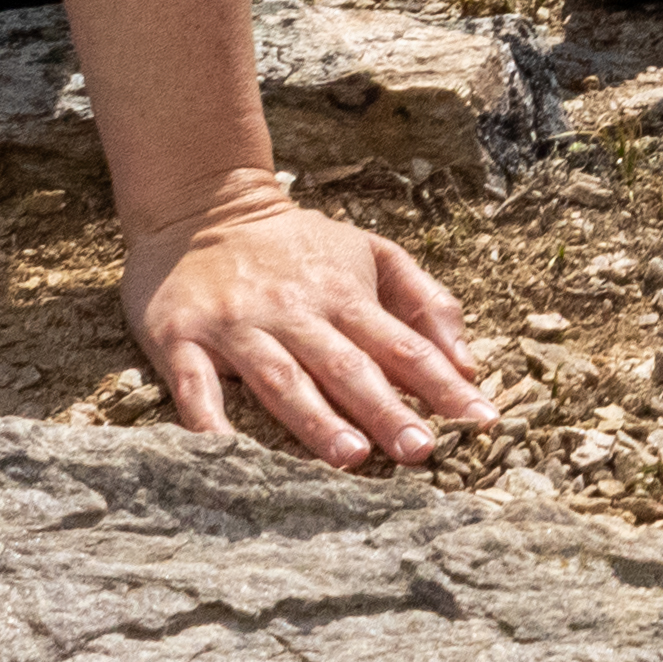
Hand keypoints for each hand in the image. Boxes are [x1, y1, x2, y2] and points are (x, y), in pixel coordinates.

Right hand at [126, 168, 494, 467]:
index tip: (480, 421)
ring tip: (350, 456)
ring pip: (282, 378)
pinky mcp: (182, 340)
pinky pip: (195, 386)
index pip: (403, 344)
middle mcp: (296, 312)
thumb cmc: (298, 246)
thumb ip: (424, 301)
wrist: (202, 206)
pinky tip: (226, 453)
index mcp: (344, 294)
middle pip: (347, 366)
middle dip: (386, 410)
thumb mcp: (371, 252)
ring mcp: (238, 327)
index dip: (442, 384)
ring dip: (316, 419)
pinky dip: (209, 420)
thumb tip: (466, 362)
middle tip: (421, 451)